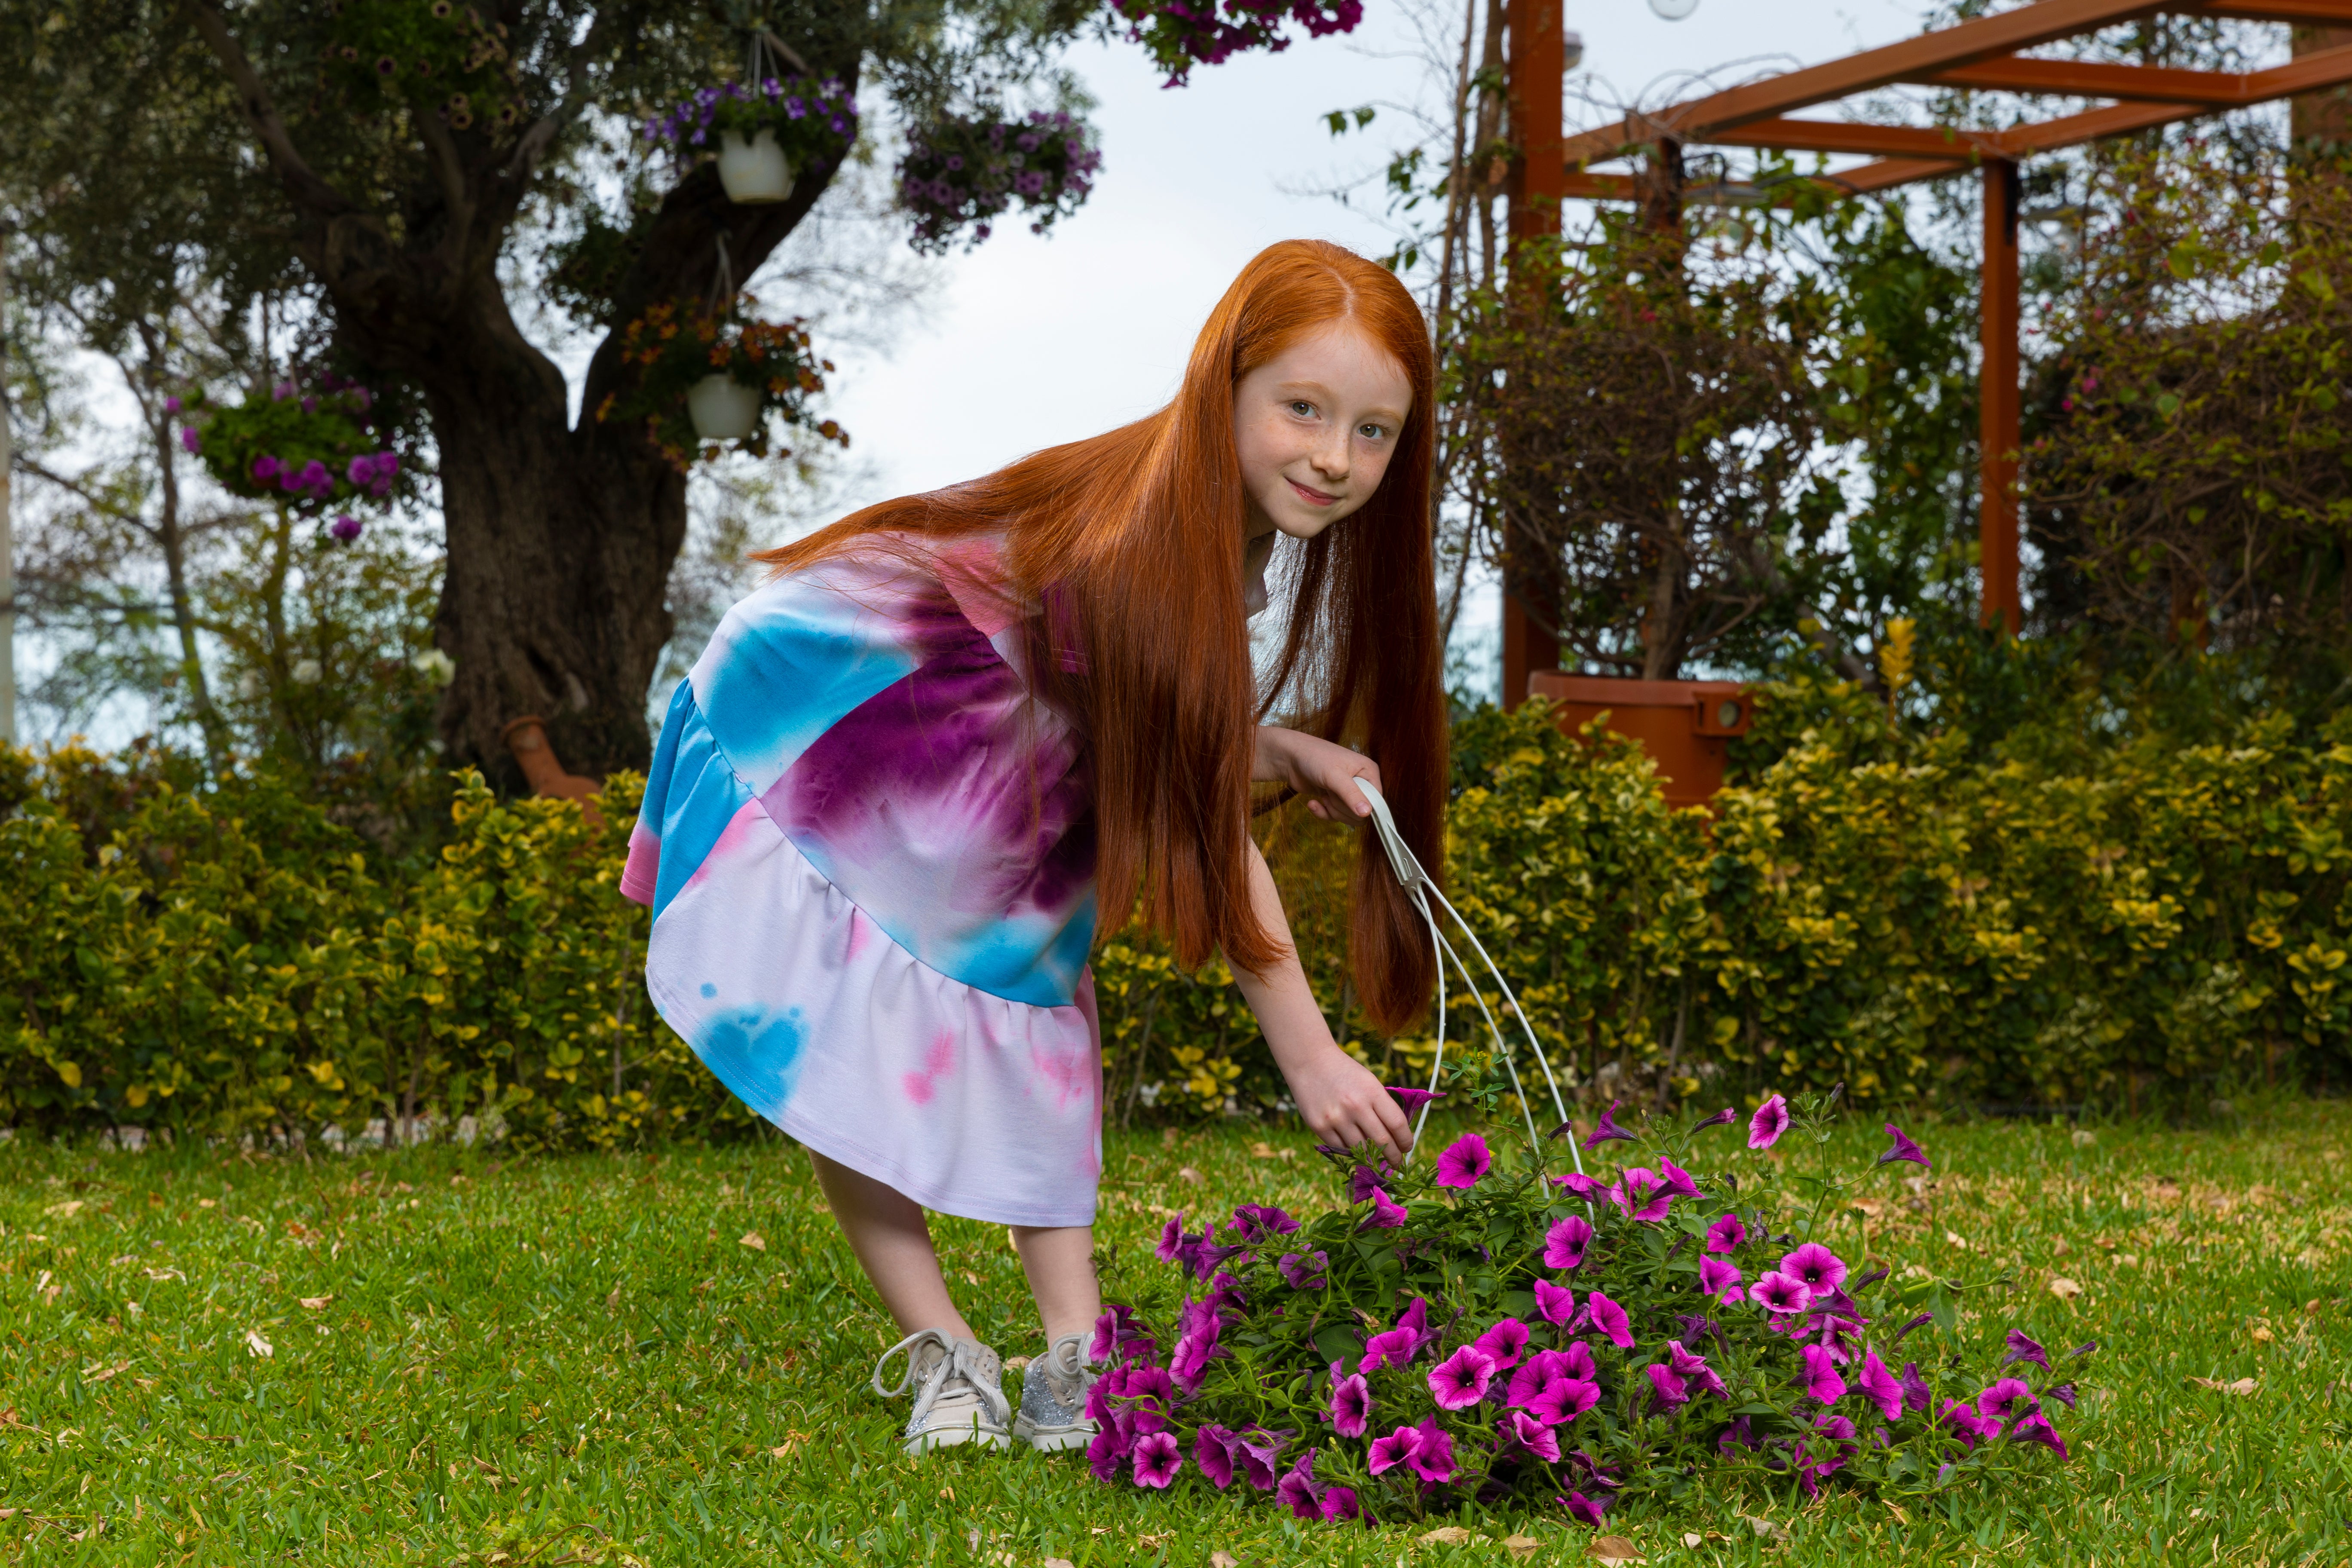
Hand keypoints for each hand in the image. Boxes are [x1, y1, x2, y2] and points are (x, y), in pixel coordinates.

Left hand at [1254, 726, 1382, 822]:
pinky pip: (1335, 817)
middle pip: (1362, 812)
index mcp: (1369, 772)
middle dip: (1342, 808)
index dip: (1361, 806)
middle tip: (1329, 793)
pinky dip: (1322, 813)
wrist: (1289, 758)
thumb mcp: (1334, 776)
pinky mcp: (1334, 799)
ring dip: (1332, 810)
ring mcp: (1347, 792)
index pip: (1376, 801)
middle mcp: (1362, 782)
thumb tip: (1367, 813)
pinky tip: (1312, 803)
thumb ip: (1351, 795)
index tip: (1343, 798)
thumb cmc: (1314, 759)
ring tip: (1322, 794)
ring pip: (1348, 817)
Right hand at [1284, 1042, 1413, 1161]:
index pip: (1397, 1124)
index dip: (1406, 1141)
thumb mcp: (1369, 1082)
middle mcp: (1355, 1106)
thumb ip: (1383, 1107)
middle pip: (1382, 1142)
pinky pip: (1341, 1148)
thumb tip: (1396, 1138)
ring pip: (1361, 1150)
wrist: (1309, 1062)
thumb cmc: (1345, 1073)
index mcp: (1372, 1092)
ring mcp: (1336, 1118)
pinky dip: (1350, 1151)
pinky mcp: (1319, 1126)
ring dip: (1371, 1157)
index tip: (1407, 1148)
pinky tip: (1354, 1148)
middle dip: (1393, 1157)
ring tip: (1375, 1157)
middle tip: (1395, 1163)